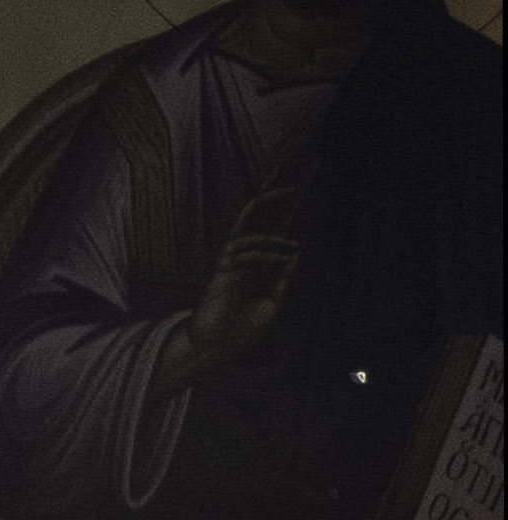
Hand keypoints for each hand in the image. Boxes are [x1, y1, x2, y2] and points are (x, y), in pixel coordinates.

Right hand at [164, 191, 305, 385]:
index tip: (302, 192)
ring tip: (293, 246)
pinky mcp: (221, 269)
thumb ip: (284, 279)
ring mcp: (230, 261)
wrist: (217, 348)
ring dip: (275, 237)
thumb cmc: (241, 330)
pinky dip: (266, 253)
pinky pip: (245, 251)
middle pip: (255, 216)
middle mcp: (242, 257)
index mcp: (256, 264)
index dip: (286, 211)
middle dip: (269, 194)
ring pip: (249, 230)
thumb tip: (297, 254)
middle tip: (282, 170)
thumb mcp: (273, 303)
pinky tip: (281, 259)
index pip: (272, 229)